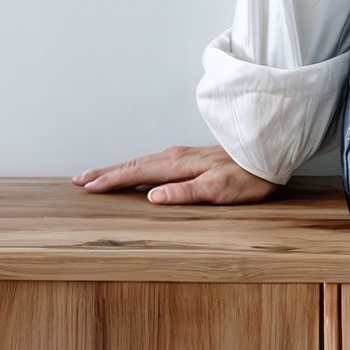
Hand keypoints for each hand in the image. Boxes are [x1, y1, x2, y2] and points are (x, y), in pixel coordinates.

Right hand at [72, 143, 282, 203]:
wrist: (269, 153)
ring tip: (99, 176)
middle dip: (105, 172)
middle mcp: (175, 156)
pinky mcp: (190, 158)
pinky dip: (136, 167)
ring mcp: (182, 155)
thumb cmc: (248, 176)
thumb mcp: (219, 190)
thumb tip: (152, 197)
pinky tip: (136, 172)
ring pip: (142, 162)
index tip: (88, 187)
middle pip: (133, 164)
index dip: (110, 181)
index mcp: (178, 165)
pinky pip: (153, 162)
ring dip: (118, 169)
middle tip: (80, 180)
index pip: (136, 173)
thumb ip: (185, 193)